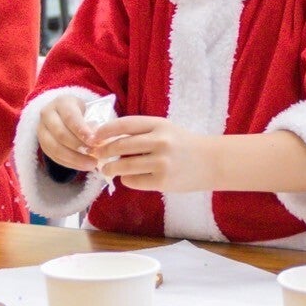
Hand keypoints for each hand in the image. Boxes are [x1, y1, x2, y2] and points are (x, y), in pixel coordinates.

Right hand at [36, 94, 101, 172]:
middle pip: (61, 134)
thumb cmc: (81, 112)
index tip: (94, 141)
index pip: (70, 117)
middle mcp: (48, 114)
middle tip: (95, 155)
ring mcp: (41, 130)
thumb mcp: (88, 109)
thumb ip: (94, 122)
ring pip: (55, 148)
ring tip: (91, 164)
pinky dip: (69, 163)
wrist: (63, 112)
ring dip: (74, 159)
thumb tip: (102, 140)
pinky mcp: (42, 144)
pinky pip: (53, 157)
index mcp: (62, 102)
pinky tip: (82, 166)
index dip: (81, 130)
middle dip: (78, 147)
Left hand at [96, 116, 213, 192]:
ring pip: (123, 166)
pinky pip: (133, 181)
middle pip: (120, 146)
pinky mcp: (162, 181)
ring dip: (110, 169)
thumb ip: (141, 132)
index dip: (105, 131)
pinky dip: (127, 180)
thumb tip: (108, 141)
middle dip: (103, 152)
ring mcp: (161, 162)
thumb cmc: (184, 145)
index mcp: (159, 124)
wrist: (212, 162)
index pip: (124, 124)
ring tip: (107, 170)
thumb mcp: (165, 129)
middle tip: (97, 156)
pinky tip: (129, 178)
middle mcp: (159, 141)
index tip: (94, 137)